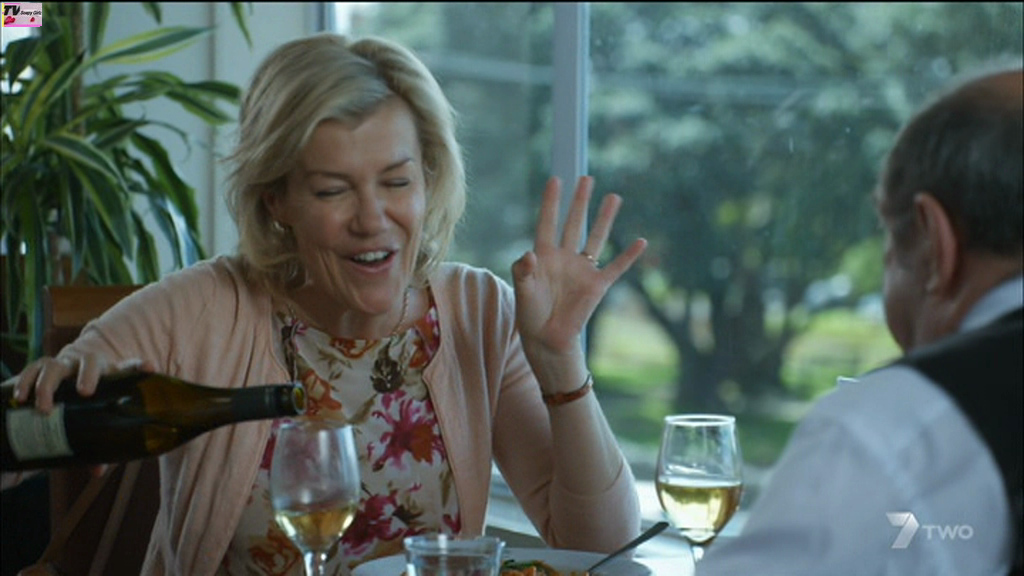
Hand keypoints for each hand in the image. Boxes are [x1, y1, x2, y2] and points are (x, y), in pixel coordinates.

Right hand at [9, 354, 155, 476]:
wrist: (59, 390)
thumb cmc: (86, 410)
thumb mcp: (94, 426)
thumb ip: (99, 446)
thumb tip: (98, 471)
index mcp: (108, 377)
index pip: (127, 368)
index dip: (139, 367)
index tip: (150, 367)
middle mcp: (87, 367)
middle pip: (91, 360)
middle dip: (89, 374)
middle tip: (85, 392)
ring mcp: (63, 366)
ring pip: (56, 365)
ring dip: (49, 385)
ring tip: (44, 408)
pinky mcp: (41, 369)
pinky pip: (32, 370)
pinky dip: (26, 382)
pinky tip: (21, 398)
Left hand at [512, 176, 646, 360]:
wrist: (547, 338)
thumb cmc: (530, 313)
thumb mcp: (522, 290)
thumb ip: (522, 270)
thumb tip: (529, 254)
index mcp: (544, 255)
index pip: (548, 223)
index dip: (551, 202)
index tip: (555, 179)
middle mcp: (564, 258)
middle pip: (574, 223)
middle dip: (580, 201)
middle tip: (587, 178)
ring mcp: (582, 270)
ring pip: (596, 238)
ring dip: (604, 218)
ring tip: (614, 197)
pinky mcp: (597, 286)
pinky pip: (616, 268)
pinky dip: (628, 256)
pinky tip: (641, 241)